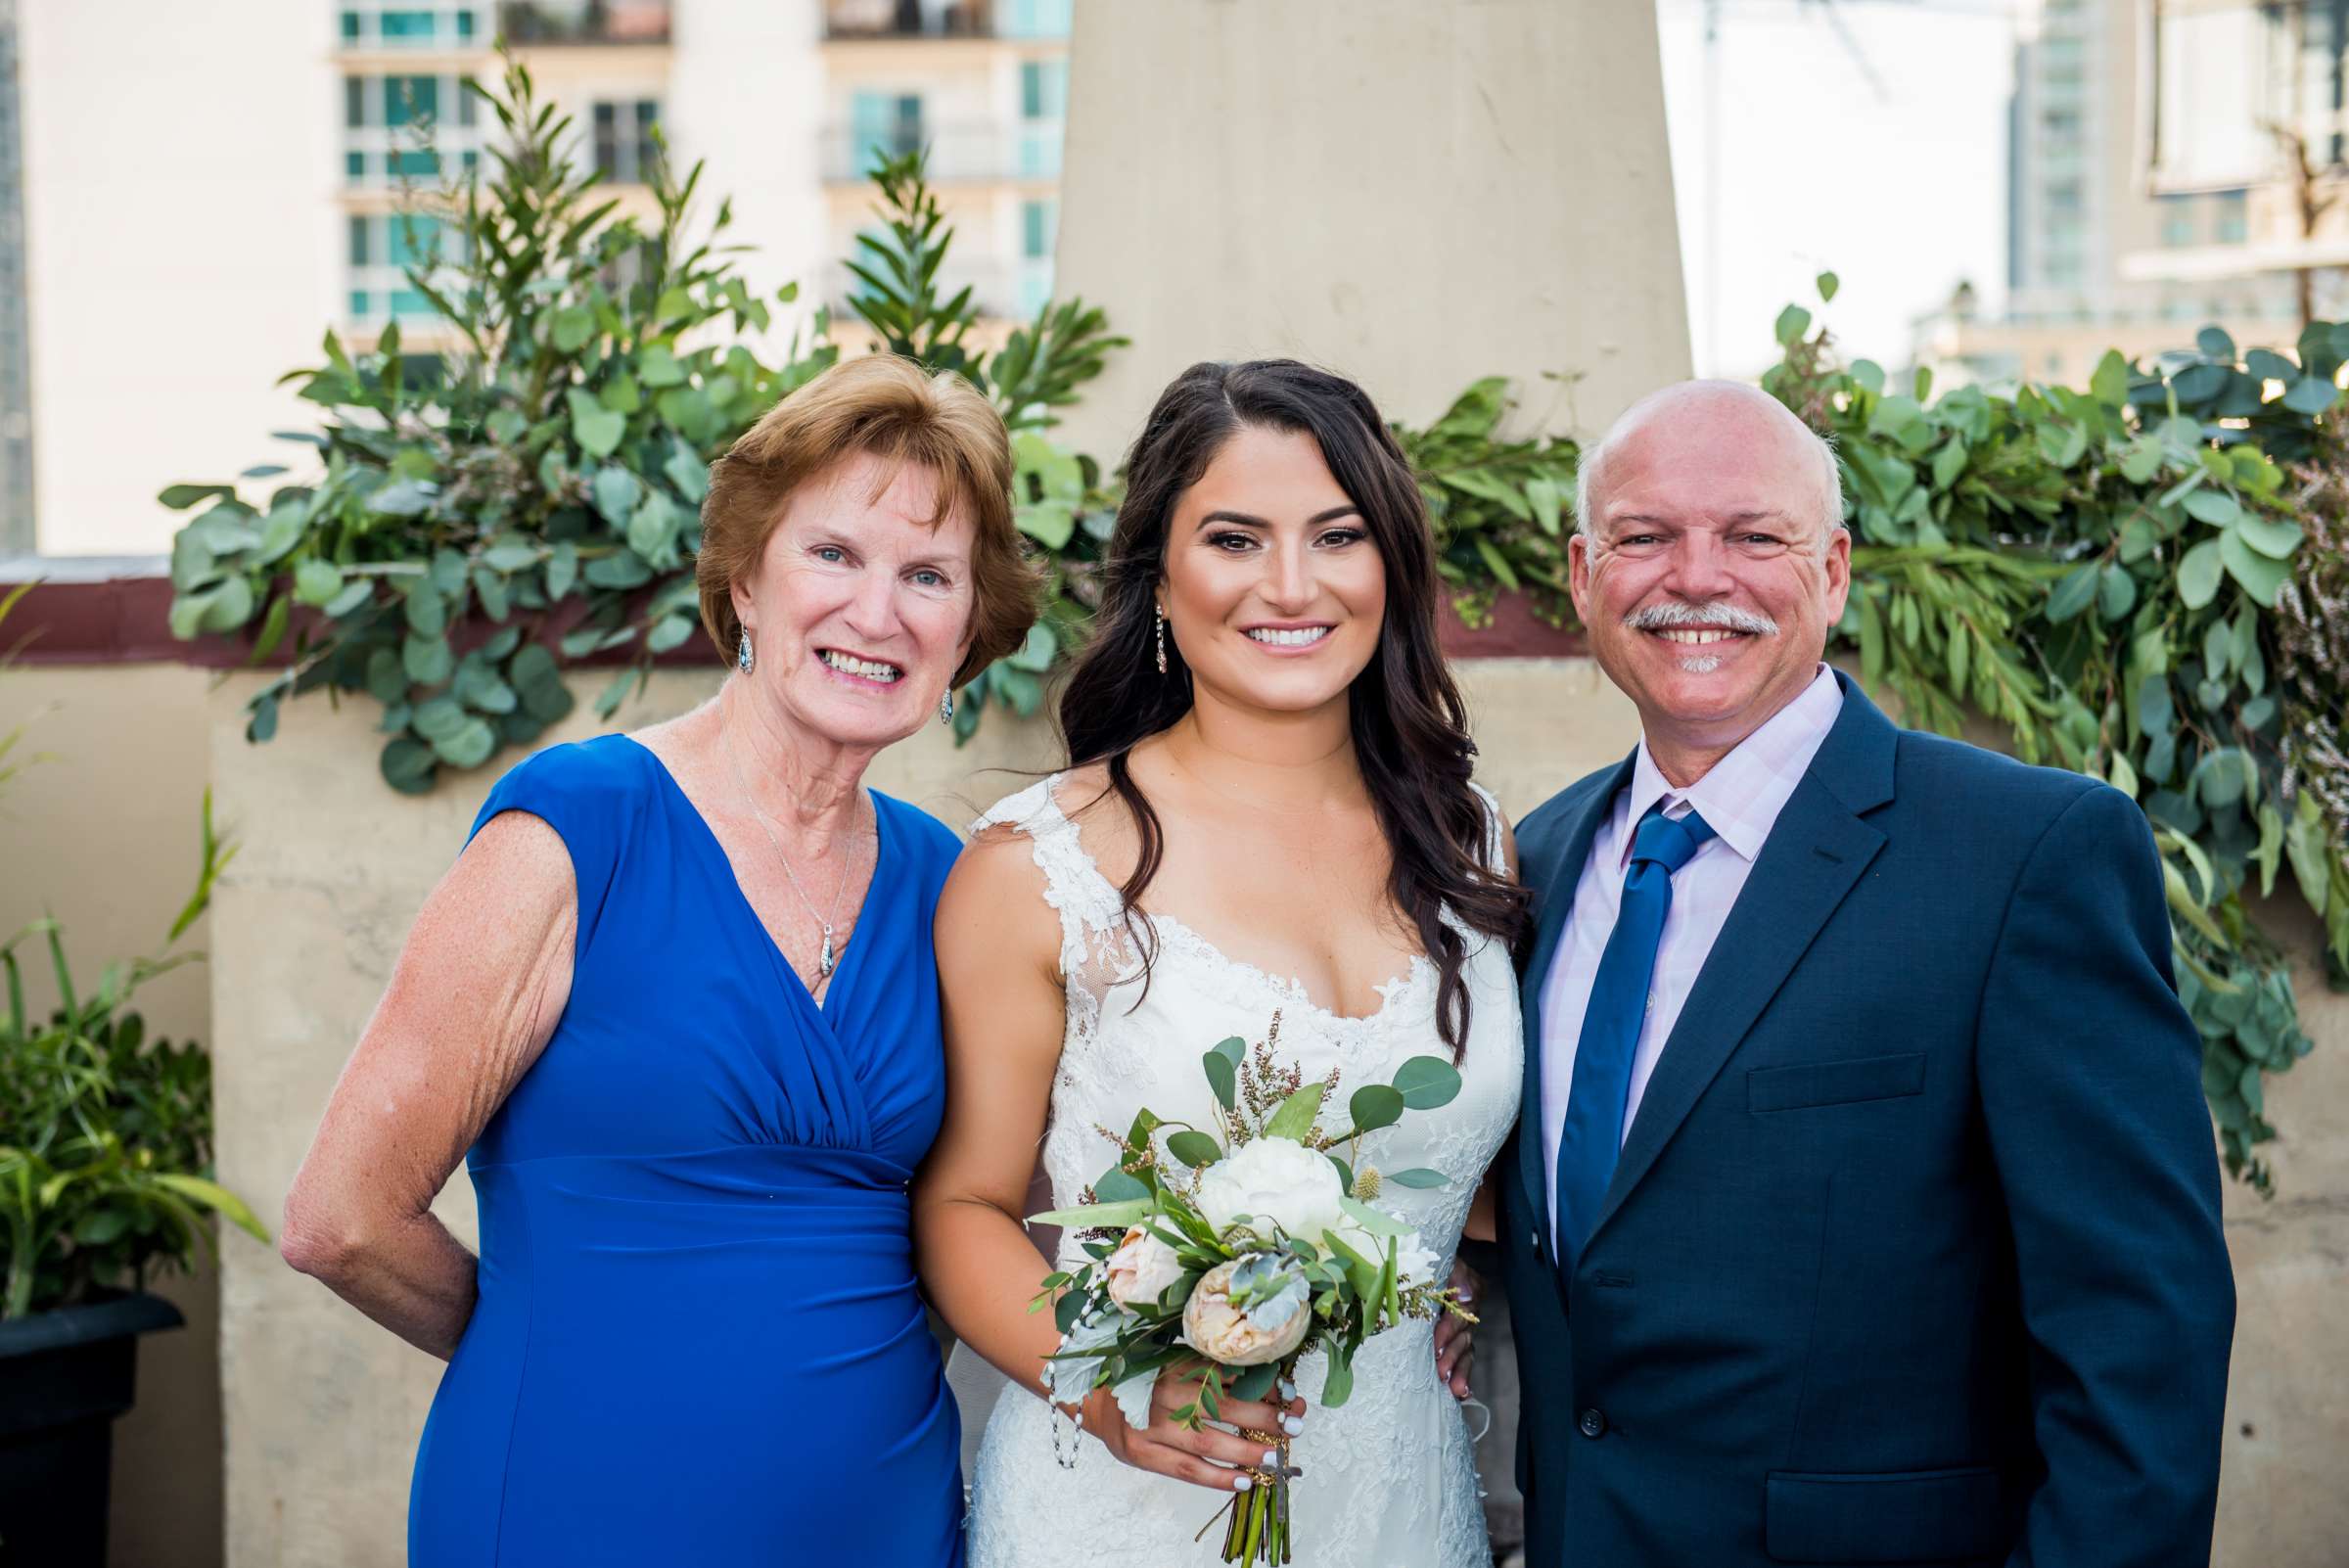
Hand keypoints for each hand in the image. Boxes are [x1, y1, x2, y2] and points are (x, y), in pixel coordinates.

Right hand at [1082, 1362, 1307, 1492]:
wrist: (1093, 1396)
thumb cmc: (1145, 1379)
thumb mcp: (1175, 1362)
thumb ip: (1211, 1369)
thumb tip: (1267, 1381)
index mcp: (1178, 1363)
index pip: (1230, 1375)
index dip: (1264, 1387)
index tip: (1291, 1394)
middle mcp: (1167, 1391)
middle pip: (1224, 1407)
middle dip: (1265, 1418)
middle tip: (1295, 1425)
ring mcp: (1152, 1424)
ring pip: (1208, 1442)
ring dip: (1247, 1451)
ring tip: (1276, 1459)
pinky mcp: (1142, 1452)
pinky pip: (1186, 1470)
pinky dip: (1217, 1478)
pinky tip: (1244, 1482)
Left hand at [1433, 1258, 1479, 1398]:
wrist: (1420, 1262)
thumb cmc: (1427, 1262)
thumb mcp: (1443, 1261)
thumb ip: (1456, 1275)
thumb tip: (1466, 1296)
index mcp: (1467, 1287)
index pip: (1462, 1311)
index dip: (1449, 1330)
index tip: (1437, 1346)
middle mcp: (1469, 1308)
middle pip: (1464, 1334)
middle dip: (1453, 1356)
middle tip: (1442, 1373)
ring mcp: (1464, 1325)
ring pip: (1465, 1349)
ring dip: (1460, 1370)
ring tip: (1455, 1389)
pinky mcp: (1456, 1338)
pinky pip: (1464, 1358)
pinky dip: (1463, 1375)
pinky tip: (1462, 1392)